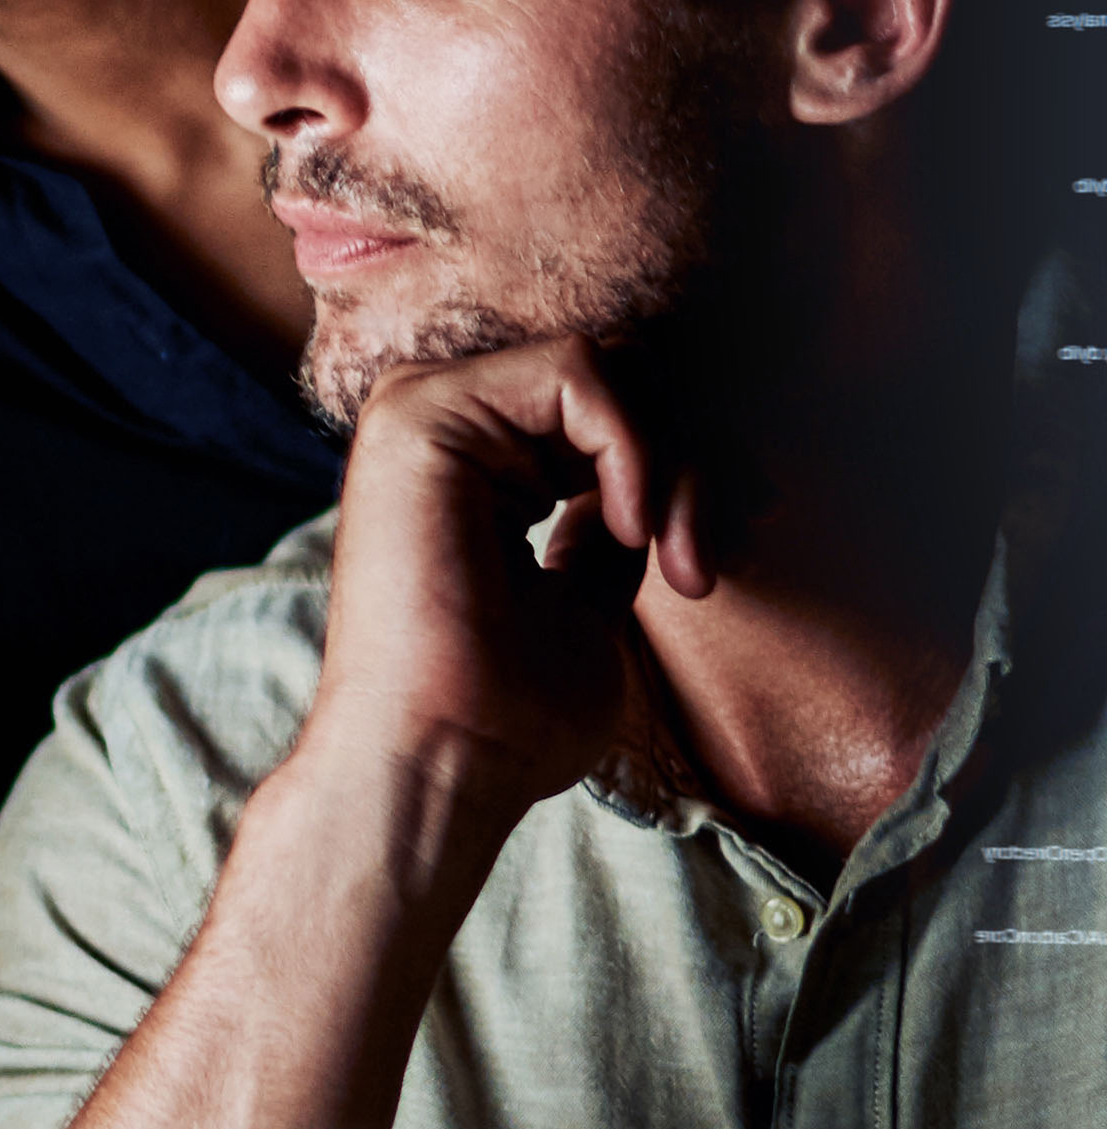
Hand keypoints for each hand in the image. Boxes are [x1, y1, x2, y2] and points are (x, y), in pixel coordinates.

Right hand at [294, 334, 708, 845]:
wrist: (445, 761)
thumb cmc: (509, 711)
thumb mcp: (590, 595)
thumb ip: (608, 522)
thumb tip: (670, 470)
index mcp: (468, 464)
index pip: (609, 408)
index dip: (687, 464)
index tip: (709, 557)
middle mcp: (439, 424)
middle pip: (620, 377)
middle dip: (695, 456)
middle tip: (704, 558)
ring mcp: (422, 411)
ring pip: (608, 367)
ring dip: (673, 458)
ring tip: (678, 560)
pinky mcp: (420, 414)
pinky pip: (577, 371)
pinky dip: (632, 445)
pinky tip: (626, 527)